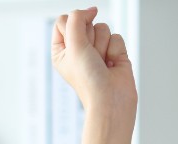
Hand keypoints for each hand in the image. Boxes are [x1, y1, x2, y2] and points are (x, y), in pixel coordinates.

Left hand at [50, 7, 135, 122]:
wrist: (111, 99)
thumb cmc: (88, 81)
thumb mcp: (74, 46)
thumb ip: (76, 21)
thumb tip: (89, 10)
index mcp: (61, 50)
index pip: (63, 21)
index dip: (73, 25)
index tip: (78, 40)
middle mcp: (78, 49)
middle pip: (85, 22)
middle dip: (90, 38)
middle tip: (91, 56)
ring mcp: (96, 50)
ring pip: (102, 28)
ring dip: (103, 45)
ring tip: (102, 63)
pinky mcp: (113, 52)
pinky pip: (116, 36)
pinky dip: (115, 50)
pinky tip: (112, 64)